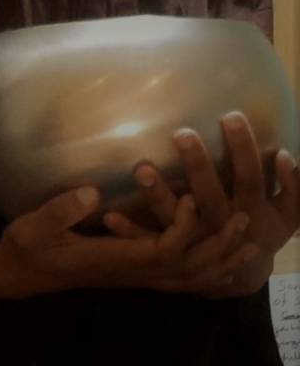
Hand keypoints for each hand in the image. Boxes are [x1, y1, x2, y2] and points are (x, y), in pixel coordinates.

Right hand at [0, 182, 254, 298]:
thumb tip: (93, 191)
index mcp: (112, 261)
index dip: (183, 230)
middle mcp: (129, 273)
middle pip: (186, 270)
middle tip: (244, 218)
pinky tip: (219, 255)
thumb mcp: (34, 224)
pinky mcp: (131, 272)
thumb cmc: (26, 246)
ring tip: (247, 237)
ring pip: (187, 279)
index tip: (192, 199)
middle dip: (218, 247)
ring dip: (219, 259)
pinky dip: (205, 269)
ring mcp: (132, 276)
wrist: (19, 272)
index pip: (161, 253)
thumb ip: (62, 209)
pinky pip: (178, 278)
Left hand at [104, 112, 299, 296]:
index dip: (243, 150)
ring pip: (176, 224)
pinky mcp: (170, 255)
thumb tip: (285, 155)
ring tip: (141, 167)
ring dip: (158, 196)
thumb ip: (293, 187)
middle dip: (198, 167)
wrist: (240, 276)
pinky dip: (130, 230)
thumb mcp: (289, 215)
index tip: (230, 115)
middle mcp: (221, 229)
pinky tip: (109, 215)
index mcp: (250, 214)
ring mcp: (194, 245)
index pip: (248, 178)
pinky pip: (148, 243)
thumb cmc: (263, 228)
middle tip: (183, 133)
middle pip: (210, 199)